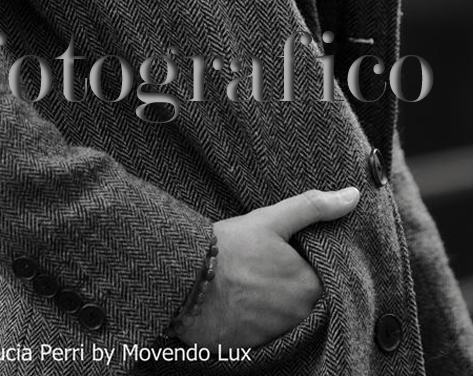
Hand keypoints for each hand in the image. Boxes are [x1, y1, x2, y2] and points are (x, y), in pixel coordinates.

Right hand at [175, 186, 359, 349]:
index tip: (291, 252)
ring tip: (256, 281)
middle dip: (293, 282)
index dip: (308, 262)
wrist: (188, 282)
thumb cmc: (231, 248)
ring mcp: (278, 334)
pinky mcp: (256, 347)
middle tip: (269, 265)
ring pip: (288, 314)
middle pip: (306, 297)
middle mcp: (300, 316)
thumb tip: (353, 195)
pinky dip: (261, 317)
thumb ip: (314, 207)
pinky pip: (268, 331)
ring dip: (278, 300)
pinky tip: (246, 301)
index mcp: (310, 286)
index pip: (323, 275)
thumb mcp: (272, 220)